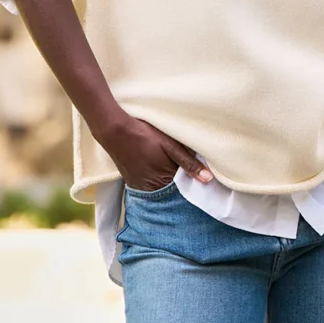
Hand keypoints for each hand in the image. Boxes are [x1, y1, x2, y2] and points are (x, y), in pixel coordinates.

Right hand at [93, 109, 213, 191]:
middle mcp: (151, 188)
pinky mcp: (131, 183)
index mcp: (164, 180)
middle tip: (185, 171)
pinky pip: (148, 187)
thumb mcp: (170, 145)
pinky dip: (155, 182)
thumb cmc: (145, 134)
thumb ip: (189, 163)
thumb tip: (208, 179)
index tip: (200, 177)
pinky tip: (156, 170)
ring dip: (167, 183)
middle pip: (172, 191)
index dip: (192, 182)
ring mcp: (140, 187)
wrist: (115, 131)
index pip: (184, 189)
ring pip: (160, 190)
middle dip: (180, 184)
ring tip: (170, 169)